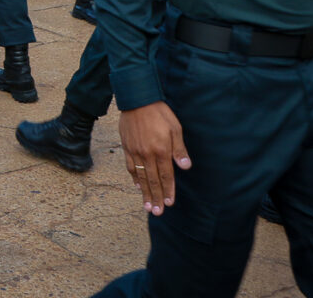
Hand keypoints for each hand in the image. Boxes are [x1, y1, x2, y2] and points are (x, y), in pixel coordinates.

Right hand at [119, 101, 191, 215]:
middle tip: (158, 212)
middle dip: (156, 197)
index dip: (169, 190)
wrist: (137, 100)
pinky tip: (137, 186)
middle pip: (152, 180)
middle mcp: (147, 154)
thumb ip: (179, 149)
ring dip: (145, 193)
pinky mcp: (127, 147)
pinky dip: (134, 178)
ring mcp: (135, 152)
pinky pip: (130, 167)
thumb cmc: (160, 113)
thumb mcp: (175, 128)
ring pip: (140, 177)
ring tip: (147, 206)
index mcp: (161, 150)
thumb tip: (185, 167)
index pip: (166, 175)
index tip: (170, 203)